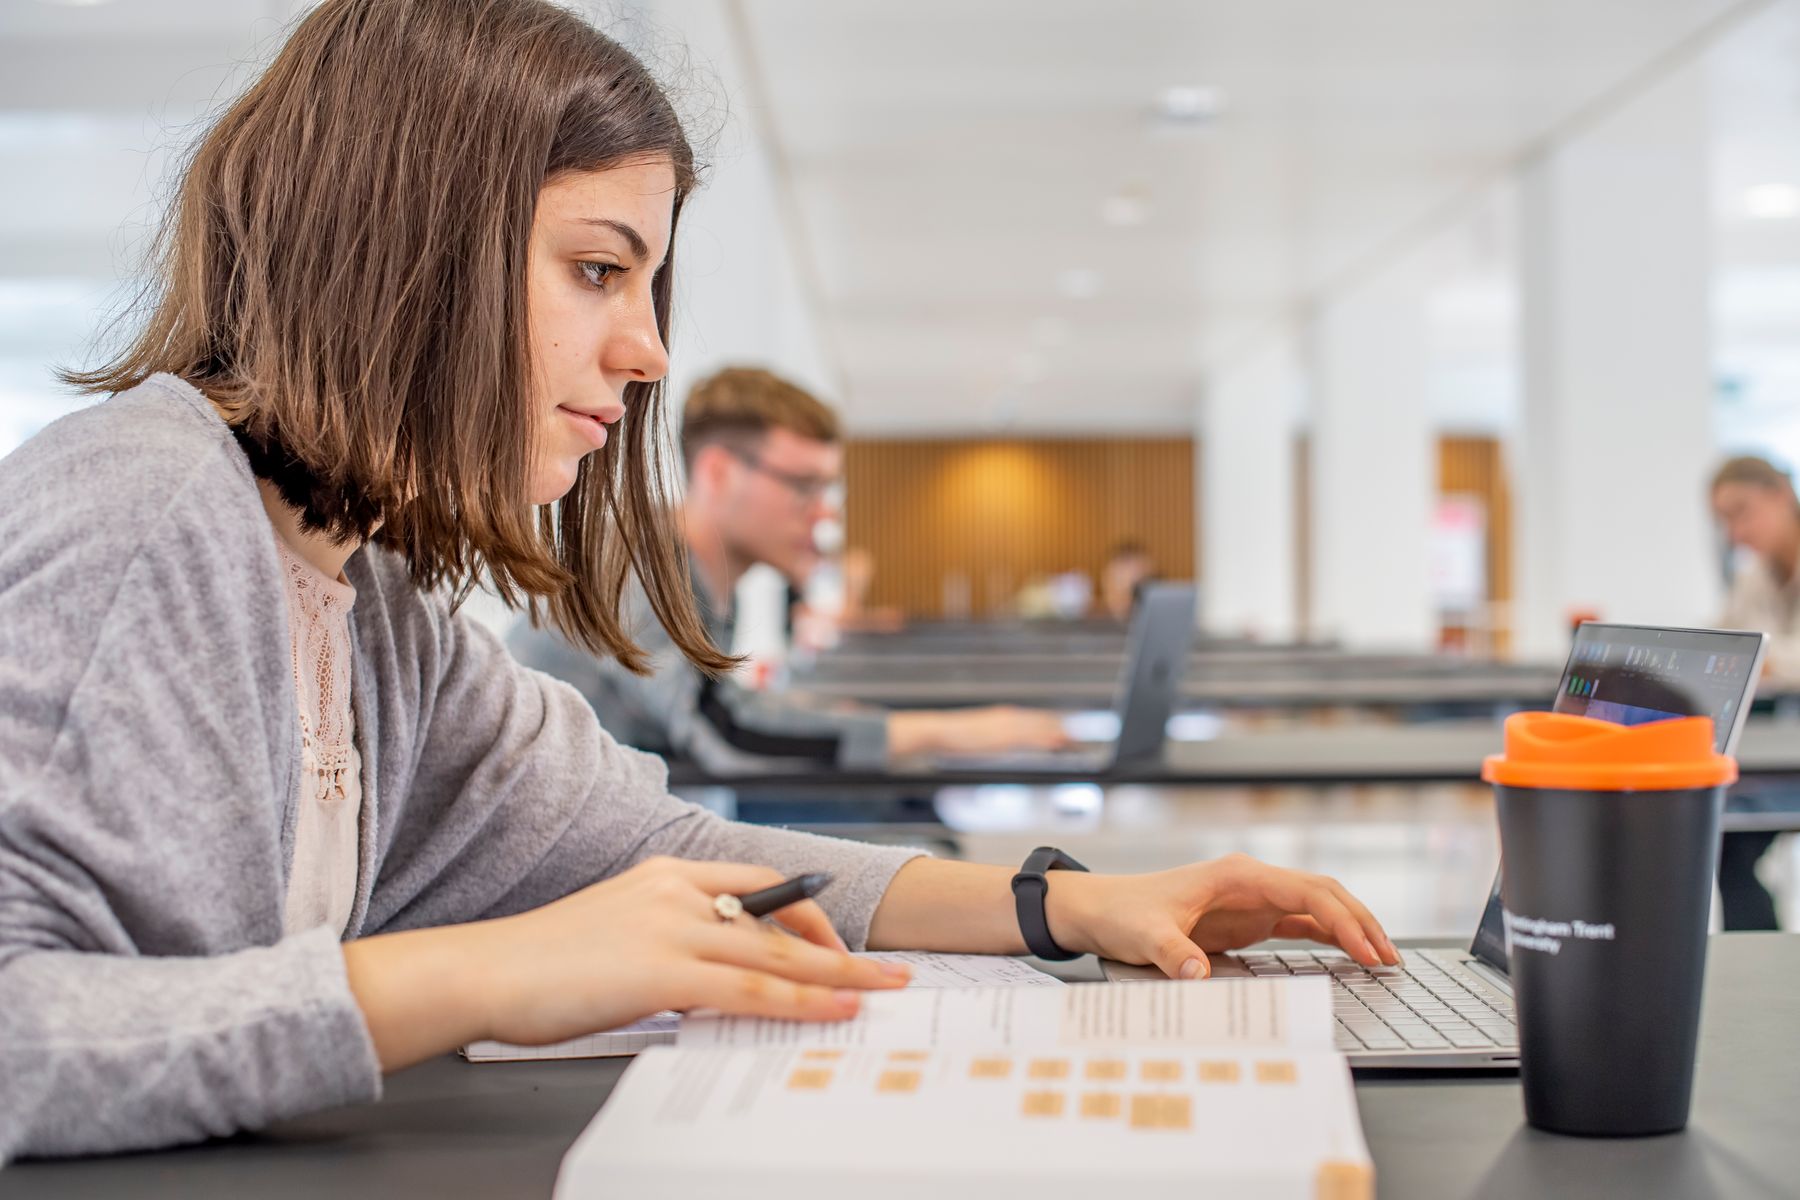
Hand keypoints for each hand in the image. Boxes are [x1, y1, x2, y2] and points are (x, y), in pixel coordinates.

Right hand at [344, 856, 911, 1070]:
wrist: (485, 971)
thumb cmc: (539, 963)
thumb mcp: (616, 932)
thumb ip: (668, 943)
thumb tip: (712, 979)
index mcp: (666, 874)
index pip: (757, 886)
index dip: (806, 914)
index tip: (835, 941)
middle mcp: (677, 892)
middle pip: (780, 920)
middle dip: (841, 948)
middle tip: (890, 969)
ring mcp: (672, 928)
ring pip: (775, 957)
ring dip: (837, 978)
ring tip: (881, 992)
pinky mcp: (663, 971)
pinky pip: (749, 991)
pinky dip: (798, 1002)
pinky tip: (831, 1011)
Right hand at [891, 706, 1072, 754]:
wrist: (940, 731)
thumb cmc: (955, 737)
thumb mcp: (980, 735)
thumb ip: (997, 739)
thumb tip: (1007, 745)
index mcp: (1003, 716)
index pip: (1033, 719)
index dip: (1051, 724)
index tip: (1067, 729)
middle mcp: (1007, 718)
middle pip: (1040, 722)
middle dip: (1059, 729)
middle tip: (1077, 736)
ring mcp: (1005, 727)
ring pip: (1038, 729)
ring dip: (1057, 734)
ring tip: (1073, 740)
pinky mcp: (1001, 738)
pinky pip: (1028, 739)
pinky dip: (1043, 740)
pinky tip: (1054, 744)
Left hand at [1043, 853, 1400, 979]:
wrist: (1102, 909)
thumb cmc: (1123, 913)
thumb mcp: (1143, 935)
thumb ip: (1172, 953)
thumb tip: (1197, 976)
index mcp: (1238, 876)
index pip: (1307, 891)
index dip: (1343, 919)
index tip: (1367, 950)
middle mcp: (1253, 883)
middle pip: (1324, 893)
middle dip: (1361, 922)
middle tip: (1390, 959)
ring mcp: (1254, 901)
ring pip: (1319, 908)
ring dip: (1352, 929)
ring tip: (1383, 960)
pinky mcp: (1250, 920)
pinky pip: (1302, 924)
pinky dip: (1330, 937)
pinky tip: (1352, 956)